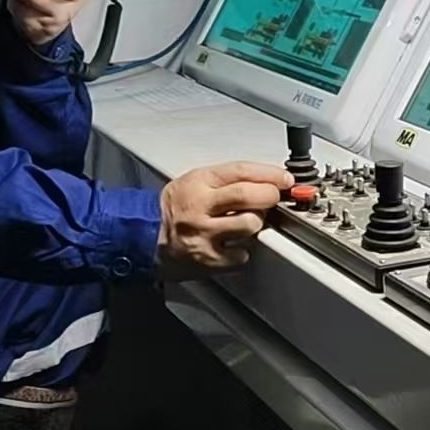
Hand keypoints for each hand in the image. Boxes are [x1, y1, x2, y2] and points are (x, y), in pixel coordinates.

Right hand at [156, 162, 292, 279]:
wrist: (145, 236)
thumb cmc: (175, 208)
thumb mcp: (195, 181)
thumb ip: (228, 179)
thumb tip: (268, 179)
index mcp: (198, 182)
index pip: (241, 171)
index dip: (269, 174)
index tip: (284, 178)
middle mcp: (200, 207)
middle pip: (248, 196)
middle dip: (270, 195)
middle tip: (274, 197)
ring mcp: (203, 234)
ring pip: (249, 225)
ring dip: (256, 223)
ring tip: (246, 222)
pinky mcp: (208, 258)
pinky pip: (242, 254)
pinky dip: (244, 250)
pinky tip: (233, 244)